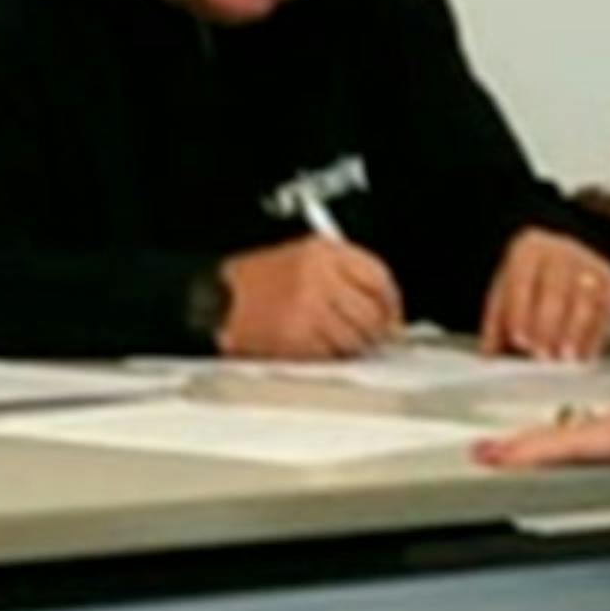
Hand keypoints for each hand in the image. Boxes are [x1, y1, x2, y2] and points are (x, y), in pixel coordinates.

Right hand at [213, 236, 405, 359]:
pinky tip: (322, 350)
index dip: (392, 302)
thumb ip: (346, 275)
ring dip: (355, 348)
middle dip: (377, 331)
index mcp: (323, 251)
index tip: (394, 316)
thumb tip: (385, 309)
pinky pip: (332, 355)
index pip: (377, 277)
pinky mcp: (296, 338)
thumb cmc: (257, 281)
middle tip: (374, 338)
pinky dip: (333, 358)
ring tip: (343, 345)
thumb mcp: (304, 258)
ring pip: (355, 338)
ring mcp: (307, 308)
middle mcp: (317, 277)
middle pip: (371, 312)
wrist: (215, 299)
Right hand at [477, 369, 609, 539]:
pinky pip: (578, 434)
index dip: (535, 452)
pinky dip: (551, 441)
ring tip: (495, 454)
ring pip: (565, 433)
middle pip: (559, 436)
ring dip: (528, 442)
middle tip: (478, 456)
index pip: (575, 444)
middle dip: (516, 445)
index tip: (501, 457)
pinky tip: (541, 449)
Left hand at [481, 227, 609, 365]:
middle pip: (555, 288)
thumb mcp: (506, 298)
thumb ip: (496, 326)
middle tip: (542, 355)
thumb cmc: (529, 288)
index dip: (520, 311)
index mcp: (528, 250)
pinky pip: (605, 309)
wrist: (563, 266)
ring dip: (575, 331)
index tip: (519, 340)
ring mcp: (588, 263)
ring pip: (584, 298)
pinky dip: (596, 335)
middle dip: (548, 325)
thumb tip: (490, 355)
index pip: (521, 279)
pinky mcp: (609, 281)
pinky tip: (585, 356)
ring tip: (566, 359)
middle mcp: (560, 251)